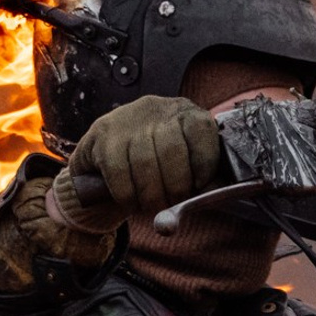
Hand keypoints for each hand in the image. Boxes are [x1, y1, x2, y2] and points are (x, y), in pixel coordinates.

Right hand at [53, 95, 225, 228]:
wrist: (104, 161)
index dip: (204, 163)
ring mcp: (127, 118)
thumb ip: (200, 179)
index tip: (199, 186)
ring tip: (153, 206)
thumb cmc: (154, 169)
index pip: (201, 129)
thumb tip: (212, 193)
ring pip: (144, 163)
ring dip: (151, 196)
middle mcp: (157, 109)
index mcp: (184, 112)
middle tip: (172, 203)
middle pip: (172, 151)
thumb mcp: (183, 167)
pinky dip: (128, 195)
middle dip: (175, 188)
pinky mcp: (102, 134)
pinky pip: (119, 173)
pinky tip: (131, 201)